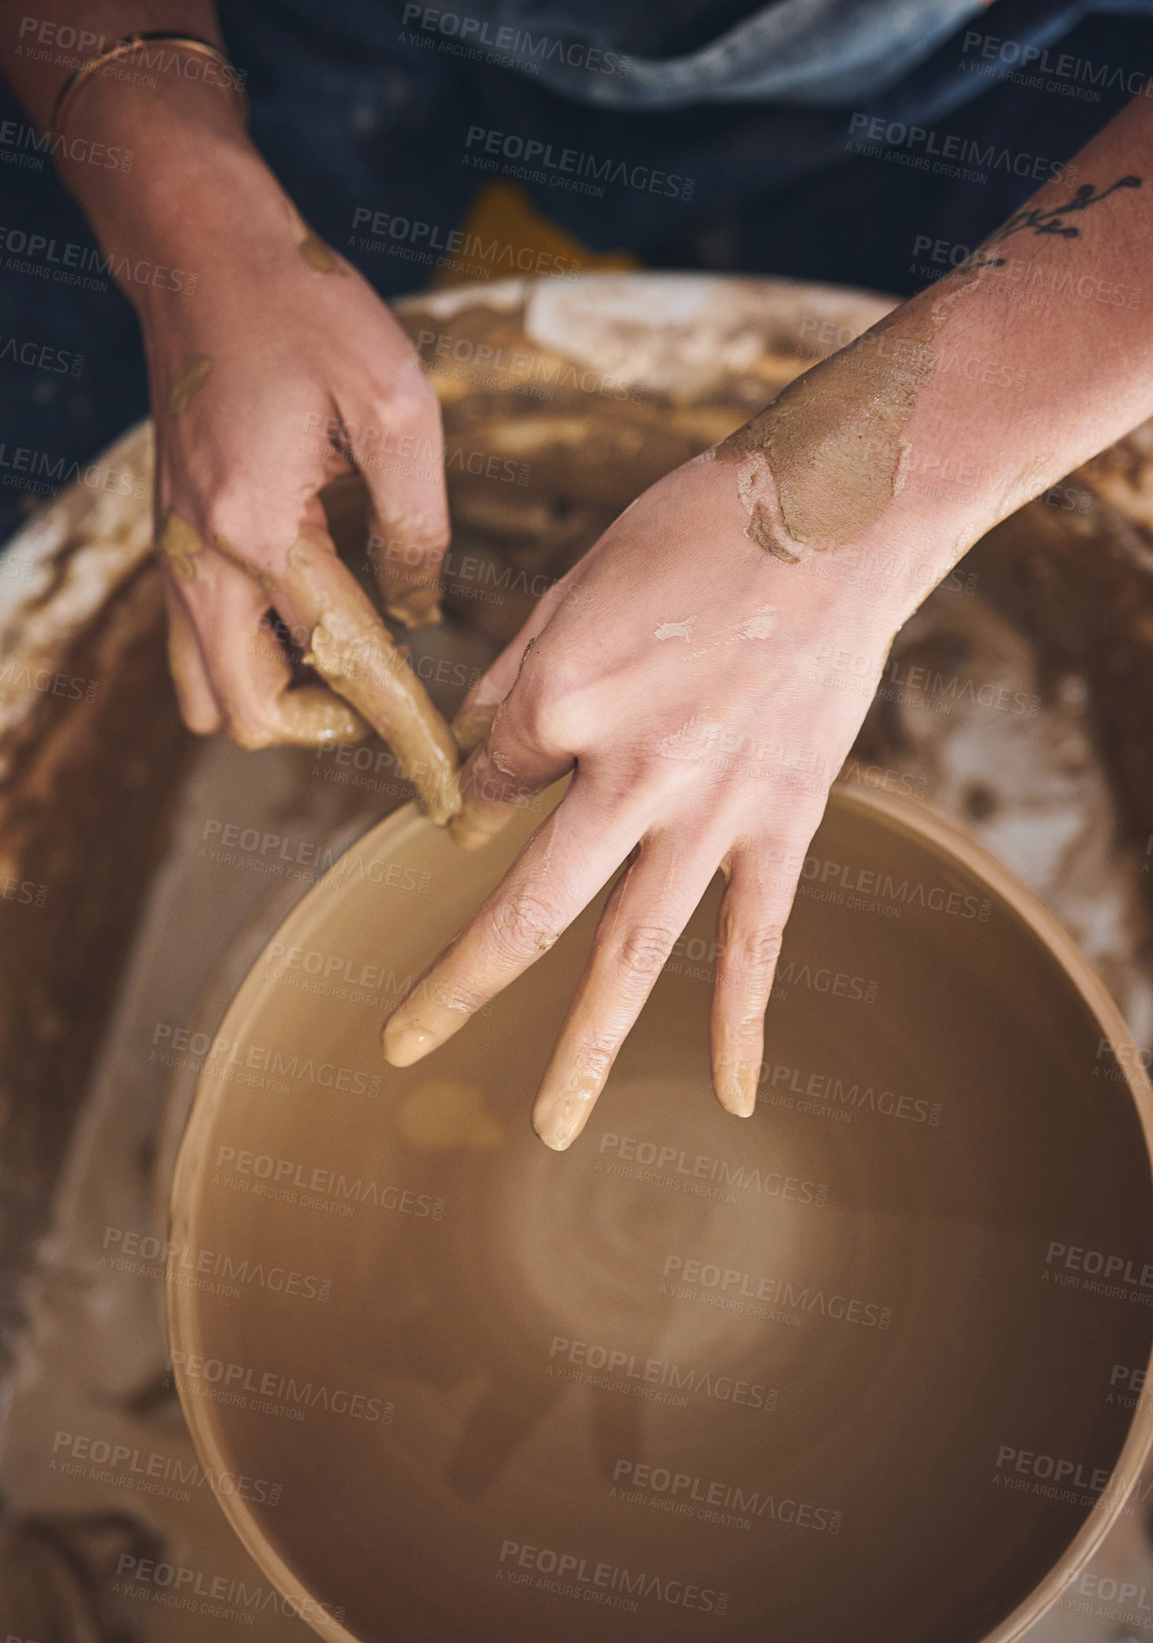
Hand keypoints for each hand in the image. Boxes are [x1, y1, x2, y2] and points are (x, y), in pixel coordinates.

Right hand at [137, 154, 458, 817]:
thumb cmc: (306, 310)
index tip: (447, 792)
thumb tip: (418, 614)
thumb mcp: (400, 408)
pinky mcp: (173, 541)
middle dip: (326, 728)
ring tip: (348, 660)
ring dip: (278, 700)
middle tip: (390, 692)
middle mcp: (203, 560)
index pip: (346, 666)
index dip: (404, 736)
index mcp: (265, 531)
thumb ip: (418, 529)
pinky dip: (250, 661)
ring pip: (205, 693)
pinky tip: (308, 620)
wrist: (201, 250)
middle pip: (247, 717)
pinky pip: (195, 645)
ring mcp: (176, 555)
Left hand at [382, 450, 921, 1145]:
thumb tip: (474, 748)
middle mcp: (627, 773)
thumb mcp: (578, 579)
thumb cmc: (698, 525)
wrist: (841, 513)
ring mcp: (711, 809)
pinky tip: (732, 1097)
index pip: (490, 781)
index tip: (514, 767)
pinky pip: (757, 938)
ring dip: (586, 1046)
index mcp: (563, 698)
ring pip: (633, 949)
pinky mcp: (784, 821)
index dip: (489, 781)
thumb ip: (518, 675)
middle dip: (458, 984)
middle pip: (527, 907)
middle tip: (403, 1045)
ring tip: (552, 1128)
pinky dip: (743, 1022)